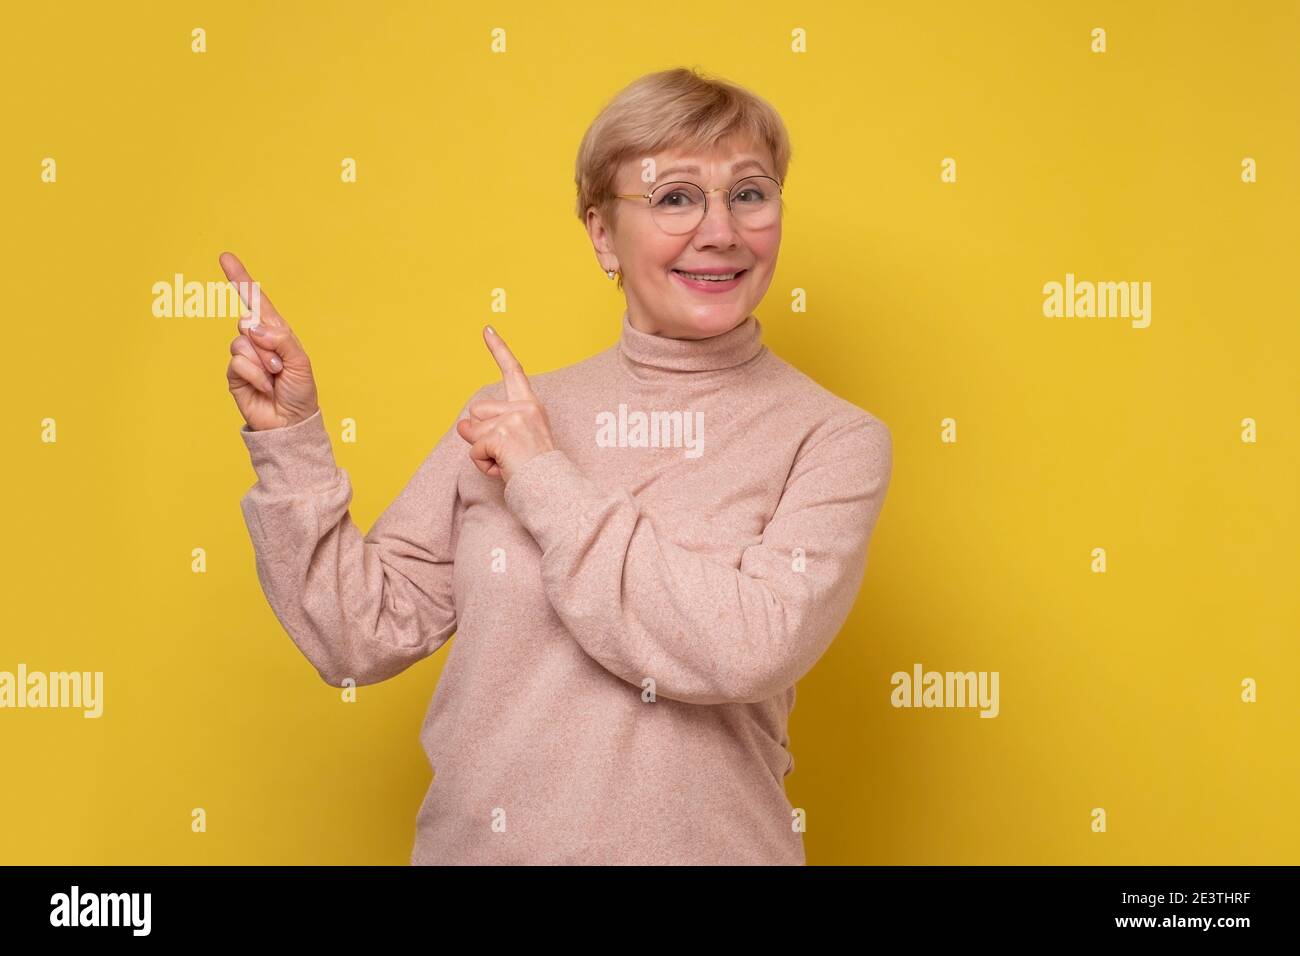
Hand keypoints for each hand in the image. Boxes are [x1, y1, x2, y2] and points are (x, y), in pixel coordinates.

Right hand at [220, 251, 319, 430]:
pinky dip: (254, 375)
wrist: (290, 422)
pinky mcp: (234, 373)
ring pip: (241, 343)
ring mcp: (245, 356)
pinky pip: (237, 363)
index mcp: (276, 332)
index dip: (241, 280)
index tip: (225, 258)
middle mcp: (258, 340)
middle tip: (280, 366)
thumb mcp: (300, 361)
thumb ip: (279, 338)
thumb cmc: (300, 391)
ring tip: (274, 378)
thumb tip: (251, 327)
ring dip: (262, 363)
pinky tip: (264, 387)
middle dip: (266, 344)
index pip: (256, 302)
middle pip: (247, 322)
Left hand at [456, 326, 555, 481]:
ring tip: (507, 461)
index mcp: (530, 404)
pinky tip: (503, 468)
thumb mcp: (511, 441)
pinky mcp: (501, 436)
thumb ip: (488, 427)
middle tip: (507, 452)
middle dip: (480, 434)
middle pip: (476, 411)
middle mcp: (523, 407)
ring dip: (481, 451)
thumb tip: (461, 426)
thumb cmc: (535, 469)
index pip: (513, 372)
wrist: (552, 488)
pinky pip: (474, 449)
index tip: (486, 329)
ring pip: (471, 431)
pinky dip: (483, 463)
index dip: (499, 349)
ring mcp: (512, 420)